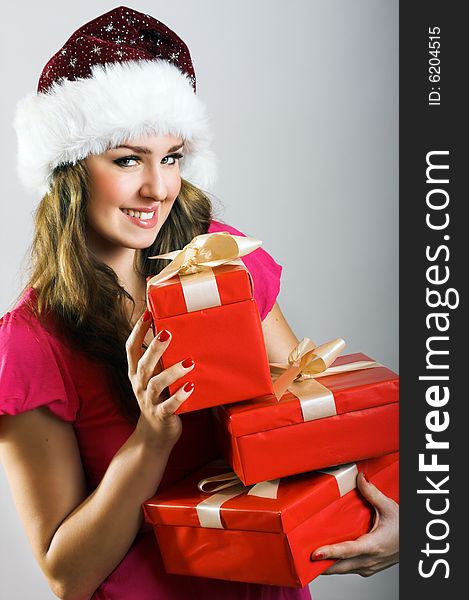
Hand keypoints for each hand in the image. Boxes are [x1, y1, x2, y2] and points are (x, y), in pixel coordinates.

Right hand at [126, 310, 195, 449]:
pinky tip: (191, 387)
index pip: (131, 349)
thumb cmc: (158, 398)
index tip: (147, 314)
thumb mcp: (154, 377)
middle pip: (143, 364)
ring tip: (189, 362)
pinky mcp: (162, 415)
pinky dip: (180, 397)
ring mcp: (149, 401)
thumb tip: (171, 331)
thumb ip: (159, 359)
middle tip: (167, 332)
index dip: (137, 331)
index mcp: (136, 373)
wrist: (154, 436)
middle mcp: (139, 385)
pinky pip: (169, 406)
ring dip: (173, 371)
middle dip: (154, 348)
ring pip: (157, 384)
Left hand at [311, 472, 398, 576]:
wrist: (415, 541)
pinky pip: (350, 569)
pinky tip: (328, 558)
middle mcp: (370, 560)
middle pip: (340, 567)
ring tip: (308, 560)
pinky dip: (337, 565)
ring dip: (328, 566)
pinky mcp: (369, 568)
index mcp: (374, 545)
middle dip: (321, 565)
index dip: (330, 553)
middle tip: (301, 559)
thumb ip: (372, 493)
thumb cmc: (404, 526)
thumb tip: (359, 478)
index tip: (315, 554)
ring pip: (344, 570)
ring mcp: (369, 567)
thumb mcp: (389, 507)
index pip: (348, 551)